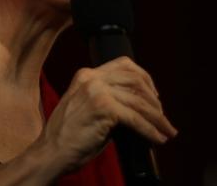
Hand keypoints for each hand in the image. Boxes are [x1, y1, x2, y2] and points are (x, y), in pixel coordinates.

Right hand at [32, 57, 177, 175]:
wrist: (50, 152)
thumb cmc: (68, 136)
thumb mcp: (86, 107)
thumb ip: (108, 98)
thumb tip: (138, 106)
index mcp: (86, 74)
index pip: (124, 64)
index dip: (145, 78)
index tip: (154, 95)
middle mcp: (92, 78)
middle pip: (136, 79)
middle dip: (154, 99)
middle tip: (162, 117)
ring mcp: (98, 91)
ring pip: (139, 100)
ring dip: (157, 118)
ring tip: (166, 130)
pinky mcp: (103, 108)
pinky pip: (135, 118)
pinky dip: (150, 129)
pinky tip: (157, 138)